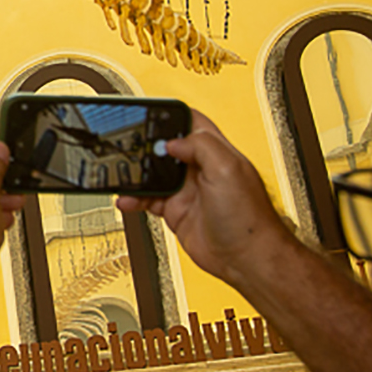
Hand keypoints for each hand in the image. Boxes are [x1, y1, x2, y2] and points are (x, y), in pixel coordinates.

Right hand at [116, 111, 301, 287]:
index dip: (171, 116)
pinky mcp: (176, 211)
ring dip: (135, 174)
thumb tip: (173, 141)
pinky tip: (127, 199)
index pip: (191, 122)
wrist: (245, 259)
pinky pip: (148, 200)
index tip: (149, 113)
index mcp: (216, 152)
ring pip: (153, 174)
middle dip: (145, 145)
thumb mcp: (228, 170)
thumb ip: (202, 147)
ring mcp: (187, 190)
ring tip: (121, 174)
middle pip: (166, 147)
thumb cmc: (249, 219)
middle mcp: (200, 168)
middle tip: (127, 145)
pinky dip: (134, 199)